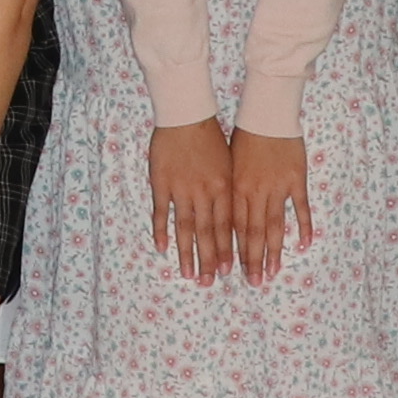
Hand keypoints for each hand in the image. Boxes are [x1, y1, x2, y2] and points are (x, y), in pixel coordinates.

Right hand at [146, 115, 238, 281]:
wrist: (187, 115)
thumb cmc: (211, 138)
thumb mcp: (229, 164)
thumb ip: (230, 192)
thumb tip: (236, 218)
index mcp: (225, 187)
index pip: (228, 226)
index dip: (227, 250)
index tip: (228, 271)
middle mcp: (205, 191)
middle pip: (209, 232)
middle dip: (209, 260)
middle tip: (208, 283)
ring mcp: (182, 188)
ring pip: (187, 227)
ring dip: (187, 253)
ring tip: (188, 275)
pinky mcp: (162, 182)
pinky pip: (161, 211)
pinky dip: (161, 230)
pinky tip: (162, 248)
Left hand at [222, 127, 312, 285]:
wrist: (264, 114)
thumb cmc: (239, 138)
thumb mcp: (224, 166)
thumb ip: (225, 193)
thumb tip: (216, 219)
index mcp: (233, 188)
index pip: (230, 228)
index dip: (229, 251)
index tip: (227, 273)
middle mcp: (253, 192)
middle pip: (251, 233)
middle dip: (250, 260)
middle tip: (253, 283)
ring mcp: (276, 187)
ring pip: (273, 226)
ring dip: (273, 251)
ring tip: (272, 273)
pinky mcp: (295, 179)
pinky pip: (300, 208)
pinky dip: (303, 226)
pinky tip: (303, 245)